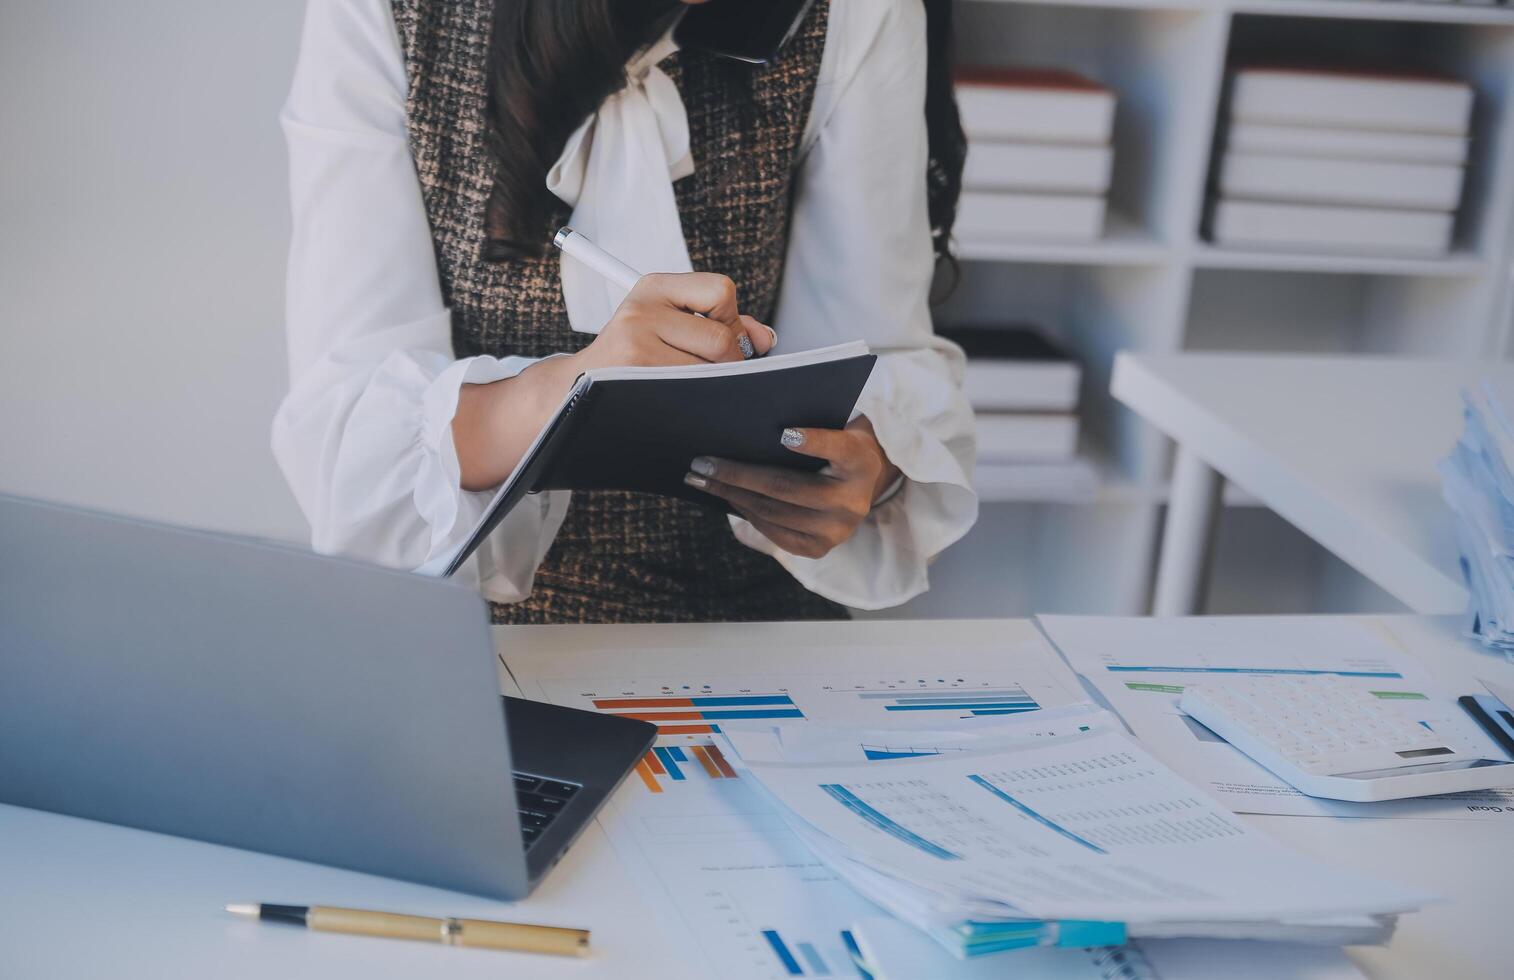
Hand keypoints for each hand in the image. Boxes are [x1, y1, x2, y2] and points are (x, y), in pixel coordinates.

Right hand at [453, 272, 771, 489]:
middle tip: (714, 375)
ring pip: (710, 368)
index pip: (721, 292)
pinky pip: (691, 391)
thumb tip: (766, 339)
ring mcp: (634, 342)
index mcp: (654, 286)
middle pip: (722, 339)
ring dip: (717, 385)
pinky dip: (701, 400)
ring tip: (695, 388)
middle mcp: (642, 308)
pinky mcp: (632, 373)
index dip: (731, 320)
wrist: (573, 392)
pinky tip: (688, 402)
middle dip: (731, 363)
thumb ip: (723, 324)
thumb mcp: (671, 327)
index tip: (720, 336)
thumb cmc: (635, 360)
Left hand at [685, 417, 901, 558]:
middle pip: (786, 487)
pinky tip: (728, 498)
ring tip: (704, 481)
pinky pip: (774, 533)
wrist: (859, 485)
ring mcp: (837, 531)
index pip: (838, 447)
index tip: (784, 433)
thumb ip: (807, 429)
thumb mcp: (834, 431)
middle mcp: (853, 500)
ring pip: (774, 512)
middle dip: (736, 475)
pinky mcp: (819, 549)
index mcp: (859, 462)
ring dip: (732, 496)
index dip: (812, 441)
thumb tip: (746, 432)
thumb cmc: (835, 449)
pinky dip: (747, 514)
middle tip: (702, 464)